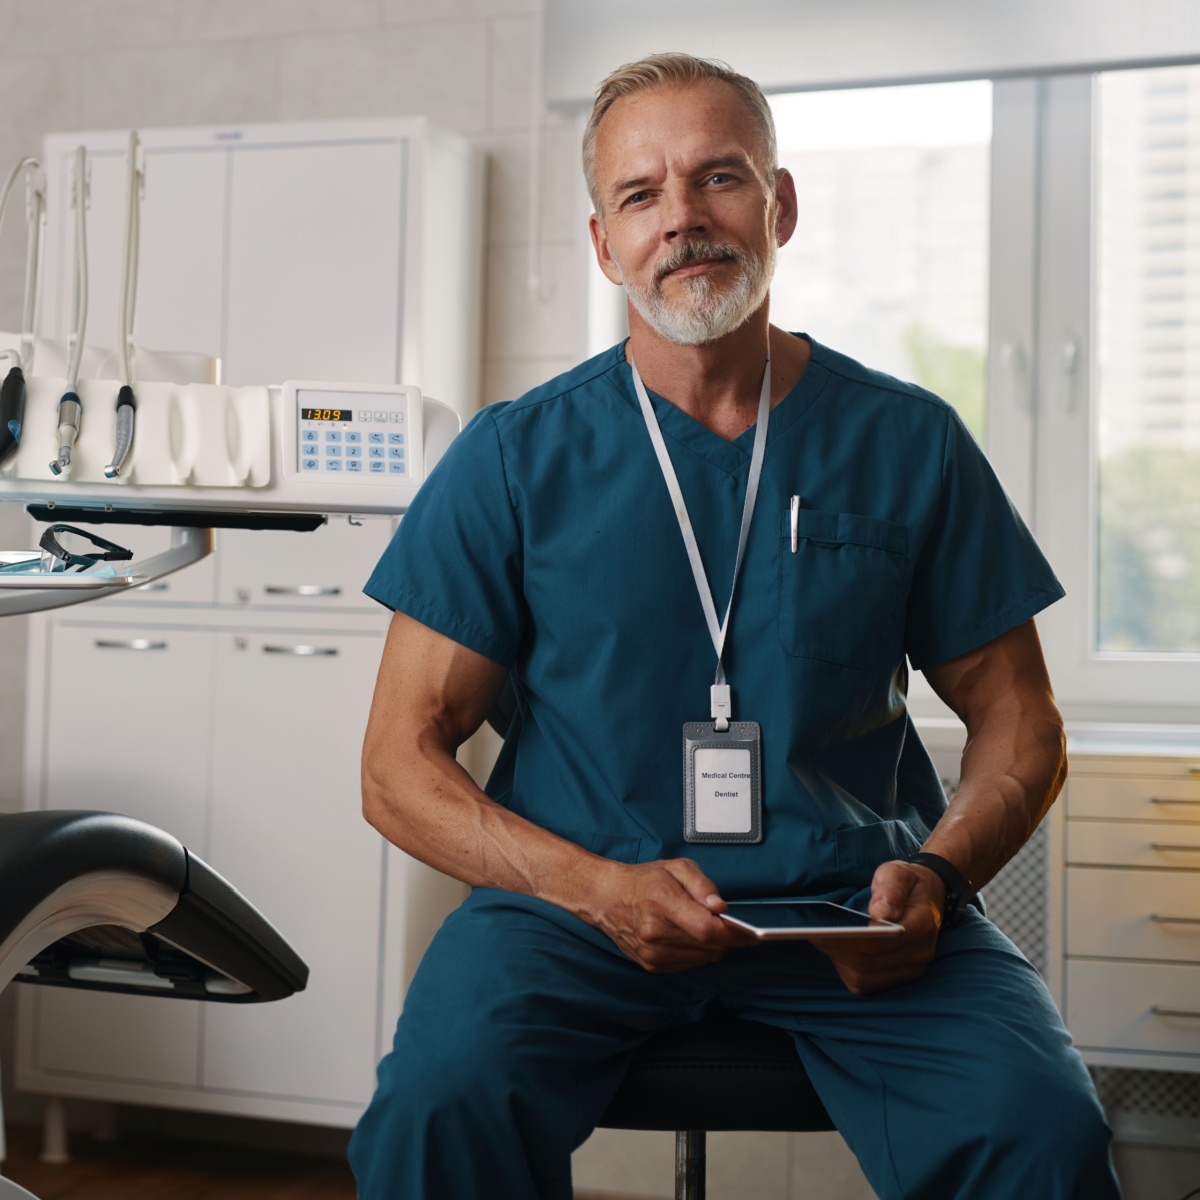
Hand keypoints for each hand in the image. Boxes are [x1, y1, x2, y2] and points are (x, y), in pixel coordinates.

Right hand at [591, 858, 757, 972]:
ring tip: (698, 924)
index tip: (750, 934)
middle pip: (709, 947)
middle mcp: (655, 933)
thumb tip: (720, 907)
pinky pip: (690, 964)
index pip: (707, 930)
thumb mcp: (676, 868)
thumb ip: (702, 884)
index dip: (734, 934)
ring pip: (702, 958)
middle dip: (725, 936)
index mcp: (662, 903)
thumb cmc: (644, 881)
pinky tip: (685, 935)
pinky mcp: (652, 966)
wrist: (607, 899)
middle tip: (724, 922)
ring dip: (710, 945)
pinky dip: (696, 952)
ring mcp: (652, 953)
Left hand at [811, 861, 945, 994]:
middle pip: (869, 962)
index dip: (847, 940)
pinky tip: (837, 953)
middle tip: (813, 935)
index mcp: (922, 925)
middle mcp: (920, 952)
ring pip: (866, 978)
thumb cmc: (907, 882)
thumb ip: (891, 888)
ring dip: (840, 962)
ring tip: (822, 943)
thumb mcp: (899, 872)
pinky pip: (868, 984)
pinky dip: (848, 971)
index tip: (820, 932)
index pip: (880, 942)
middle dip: (836, 950)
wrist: (927, 895)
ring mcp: (912, 968)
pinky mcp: (900, 975)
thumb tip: (880, 912)